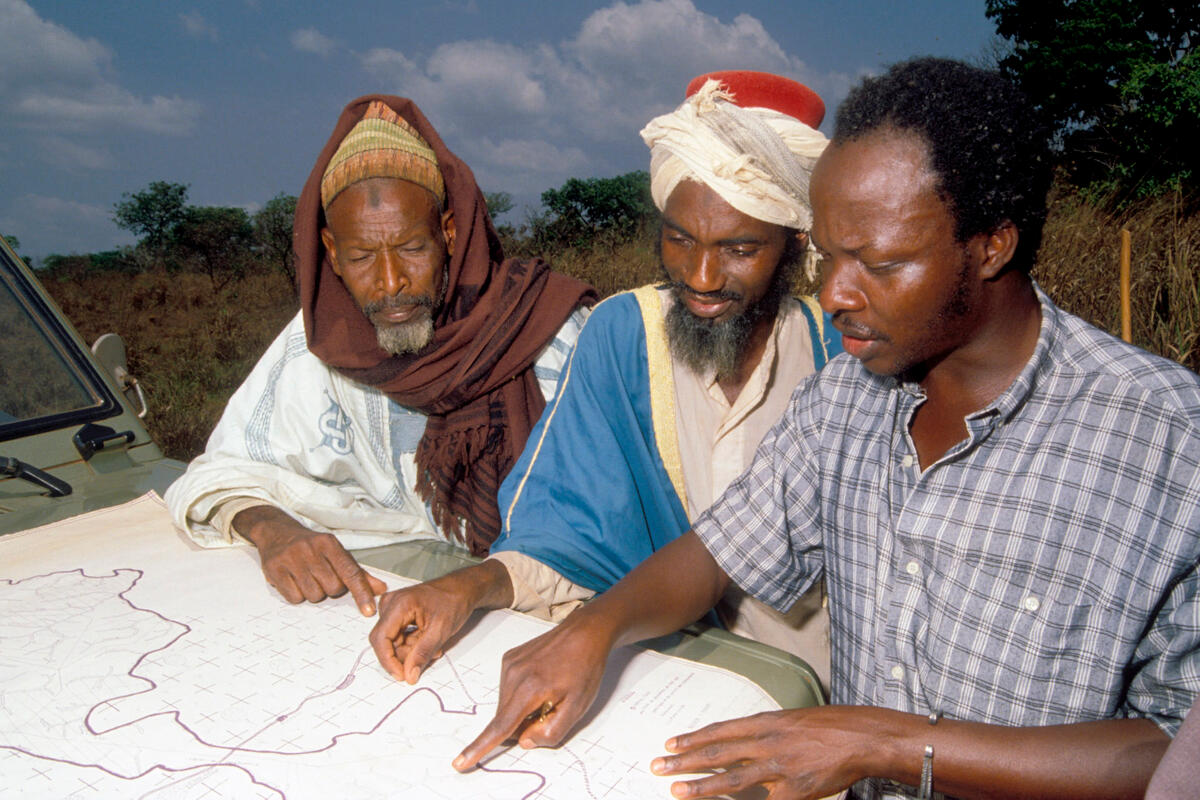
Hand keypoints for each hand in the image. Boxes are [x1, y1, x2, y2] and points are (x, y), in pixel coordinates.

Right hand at [234, 505, 385, 614]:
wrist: (277, 532)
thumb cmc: (311, 546)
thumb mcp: (335, 553)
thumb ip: (357, 573)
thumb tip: (380, 589)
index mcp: (329, 544)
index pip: (350, 572)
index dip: (361, 593)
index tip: (368, 611)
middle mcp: (311, 549)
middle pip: (333, 588)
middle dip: (330, 589)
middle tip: (321, 577)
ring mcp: (292, 559)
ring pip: (314, 596)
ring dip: (313, 593)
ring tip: (306, 577)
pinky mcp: (275, 570)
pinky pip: (294, 598)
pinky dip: (296, 595)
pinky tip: (293, 580)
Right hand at [369, 562, 512, 684]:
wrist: (462, 589)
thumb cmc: (453, 601)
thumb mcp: (440, 630)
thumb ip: (422, 653)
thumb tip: (409, 674)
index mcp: (399, 604)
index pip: (381, 638)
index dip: (388, 660)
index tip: (401, 675)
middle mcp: (391, 604)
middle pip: (386, 642)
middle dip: (405, 654)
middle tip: (428, 655)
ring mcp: (393, 608)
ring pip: (393, 642)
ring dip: (411, 649)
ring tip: (432, 644)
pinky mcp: (398, 614)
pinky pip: (398, 637)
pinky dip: (412, 643)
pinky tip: (427, 639)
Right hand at [452, 611, 613, 771]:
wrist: (584, 633)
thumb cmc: (584, 668)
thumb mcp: (577, 707)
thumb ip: (551, 731)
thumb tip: (524, 741)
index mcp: (530, 689)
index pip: (500, 727)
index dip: (479, 748)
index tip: (460, 762)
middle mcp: (513, 675)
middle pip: (505, 718)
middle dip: (524, 724)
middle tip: (552, 708)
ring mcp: (509, 665)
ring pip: (507, 705)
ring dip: (523, 708)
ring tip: (549, 691)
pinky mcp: (509, 658)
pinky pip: (509, 689)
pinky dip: (522, 694)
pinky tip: (542, 681)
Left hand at [650, 706, 871, 799]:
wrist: (862, 737)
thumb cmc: (830, 727)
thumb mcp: (792, 720)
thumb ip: (765, 733)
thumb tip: (741, 743)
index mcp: (766, 722)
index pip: (720, 731)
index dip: (693, 739)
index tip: (671, 744)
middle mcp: (766, 742)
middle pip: (717, 753)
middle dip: (685, 761)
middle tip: (659, 766)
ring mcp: (778, 768)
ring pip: (731, 779)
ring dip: (701, 787)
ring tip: (677, 791)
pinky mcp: (793, 791)